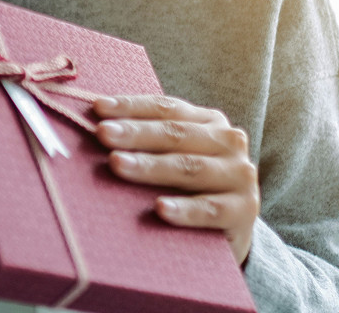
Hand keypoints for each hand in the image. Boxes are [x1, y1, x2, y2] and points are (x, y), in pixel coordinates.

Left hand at [94, 95, 258, 265]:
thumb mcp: (173, 156)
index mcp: (210, 122)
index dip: (132, 107)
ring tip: (117, 164)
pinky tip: (159, 208)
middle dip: (135, 133)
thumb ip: (147, 140)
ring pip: (189, 168)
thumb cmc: (189, 187)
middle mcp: (229, 142)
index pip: (167, 108)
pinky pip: (209, 209)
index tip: (97, 109)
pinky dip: (184, 209)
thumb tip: (95, 124)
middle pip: (176, 134)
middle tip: (102, 134)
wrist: (230, 231)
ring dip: (150, 166)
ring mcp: (240, 176)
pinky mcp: (243, 211)